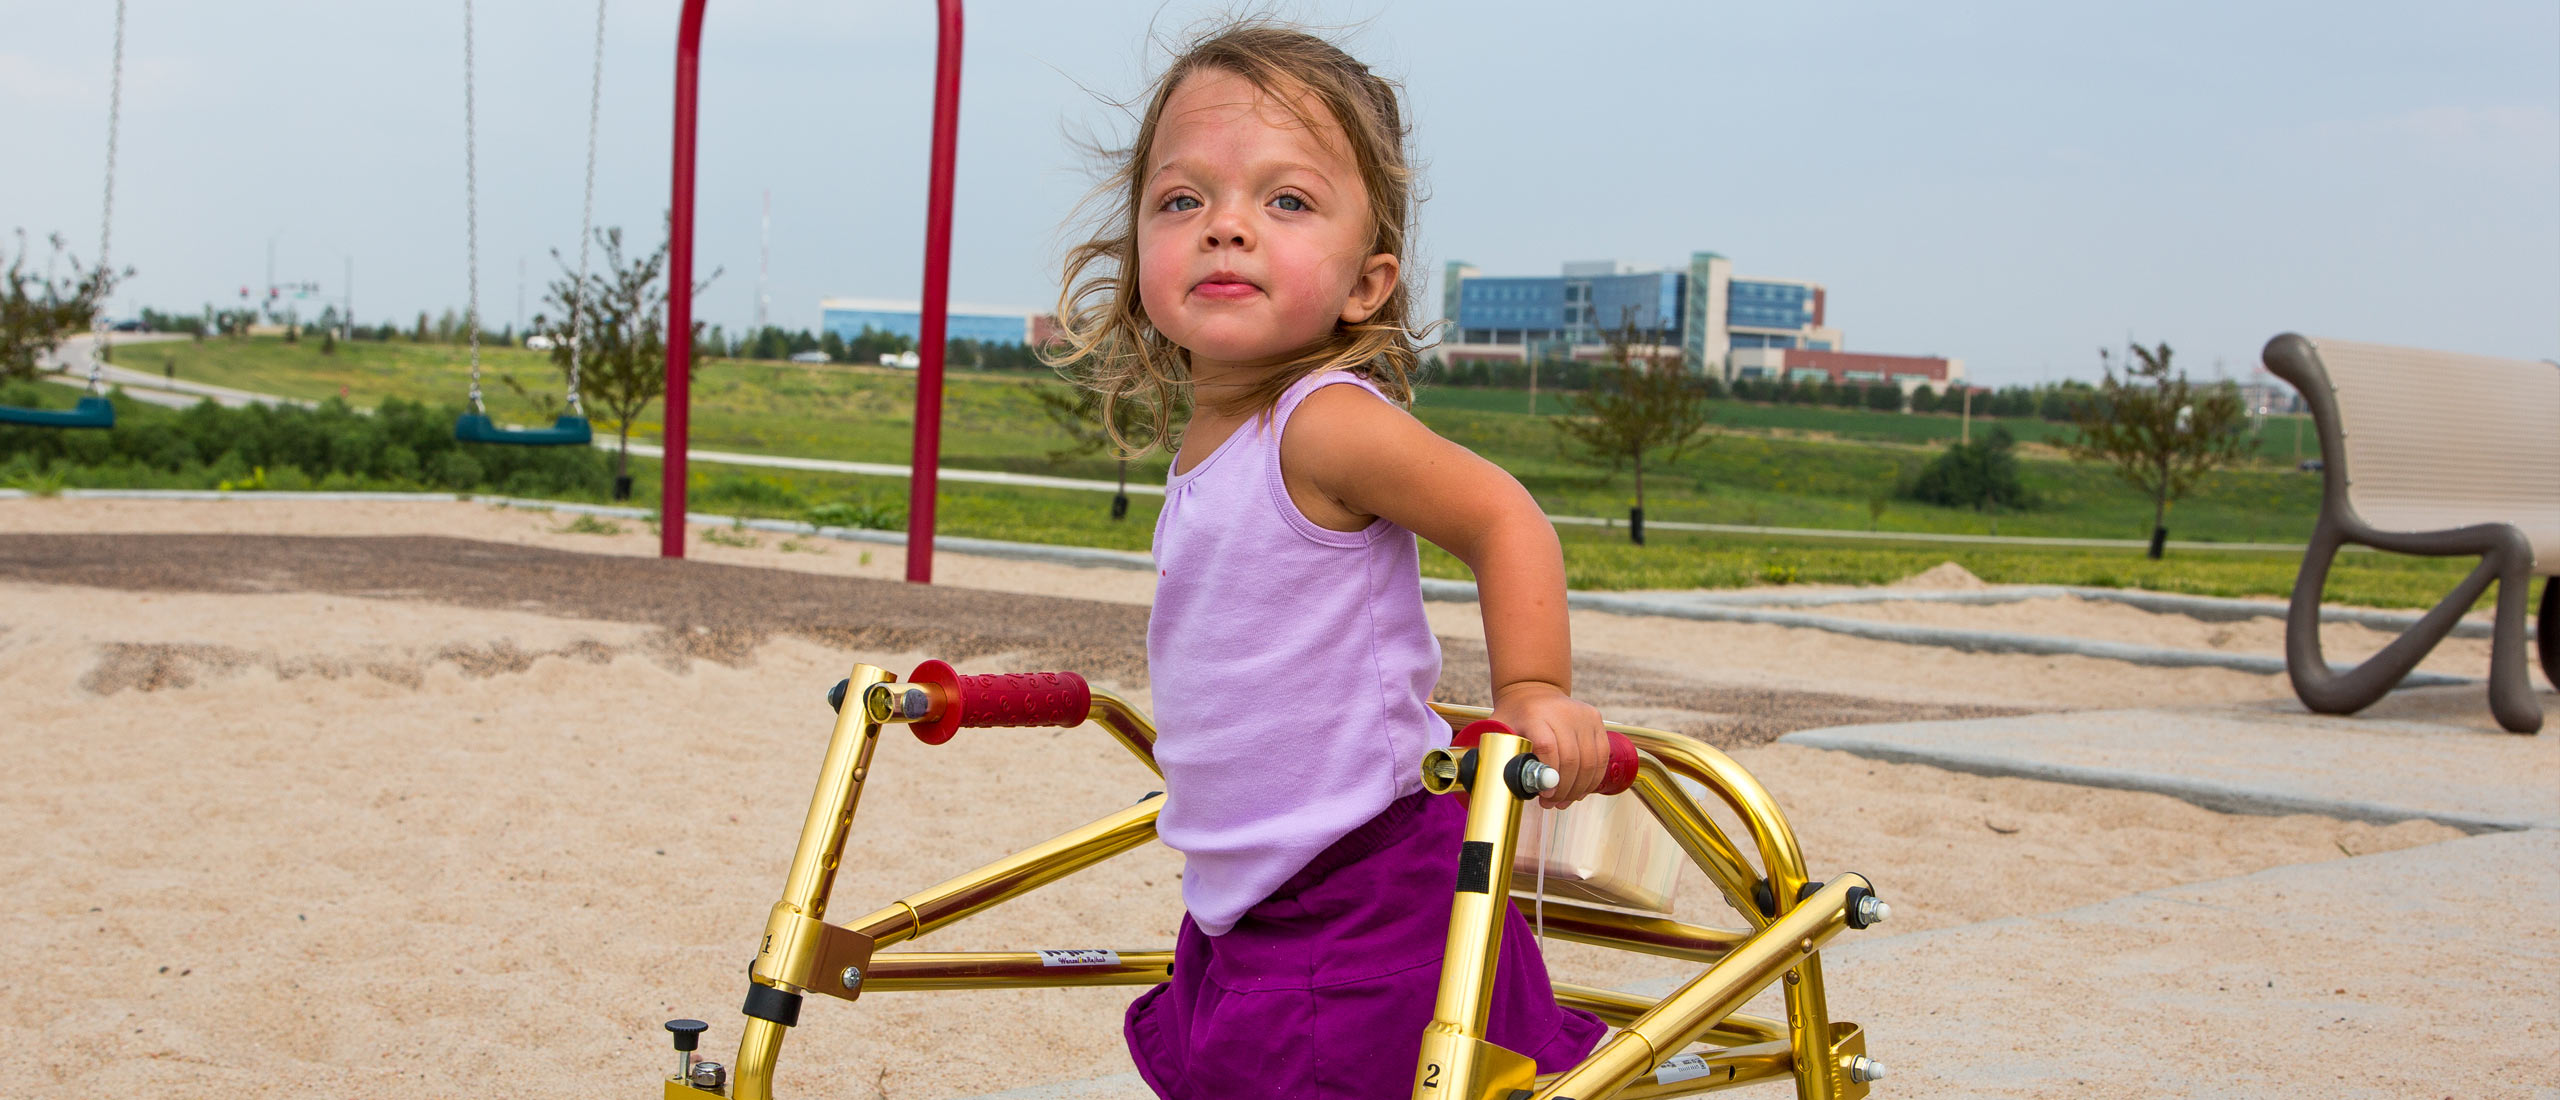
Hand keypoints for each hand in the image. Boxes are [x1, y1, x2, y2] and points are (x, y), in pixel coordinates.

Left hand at [1490, 683, 1605, 808]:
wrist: (1534, 690)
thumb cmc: (1514, 715)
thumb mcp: (1498, 727)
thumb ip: (1495, 749)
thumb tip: (1483, 781)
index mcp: (1535, 715)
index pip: (1547, 746)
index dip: (1548, 775)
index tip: (1542, 795)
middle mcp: (1563, 713)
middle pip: (1571, 758)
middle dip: (1563, 789)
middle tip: (1551, 804)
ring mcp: (1583, 715)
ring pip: (1590, 761)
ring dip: (1578, 788)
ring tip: (1563, 801)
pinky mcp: (1596, 720)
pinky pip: (1601, 756)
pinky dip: (1592, 778)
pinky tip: (1579, 790)